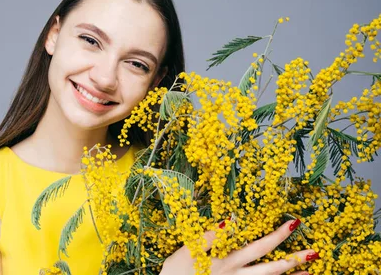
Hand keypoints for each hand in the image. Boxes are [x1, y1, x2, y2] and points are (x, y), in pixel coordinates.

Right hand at [160, 219, 318, 274]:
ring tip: (311, 270)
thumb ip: (208, 237)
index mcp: (225, 261)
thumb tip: (228, 221)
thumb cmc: (176, 272)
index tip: (294, 225)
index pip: (256, 246)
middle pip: (270, 267)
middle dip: (292, 258)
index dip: (276, 236)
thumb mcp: (186, 251)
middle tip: (314, 251)